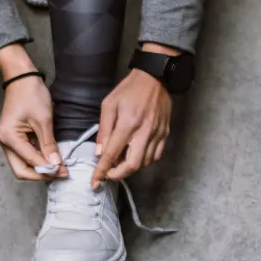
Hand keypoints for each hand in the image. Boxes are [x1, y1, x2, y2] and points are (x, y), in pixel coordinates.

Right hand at [0, 75, 68, 180]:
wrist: (22, 78)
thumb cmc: (31, 94)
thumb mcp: (43, 120)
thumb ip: (48, 144)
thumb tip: (55, 164)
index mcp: (9, 137)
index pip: (30, 161)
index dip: (47, 169)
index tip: (64, 171)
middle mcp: (4, 142)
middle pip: (21, 170)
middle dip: (40, 174)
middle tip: (60, 174)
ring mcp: (8, 141)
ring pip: (22, 164)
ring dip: (39, 168)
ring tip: (58, 168)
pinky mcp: (13, 138)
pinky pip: (24, 155)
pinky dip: (37, 159)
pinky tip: (50, 159)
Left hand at [92, 69, 171, 187]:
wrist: (155, 77)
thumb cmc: (129, 89)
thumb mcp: (109, 104)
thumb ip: (104, 129)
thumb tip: (99, 152)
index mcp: (128, 124)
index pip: (112, 154)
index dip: (102, 171)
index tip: (95, 182)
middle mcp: (144, 132)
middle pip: (132, 165)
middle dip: (118, 175)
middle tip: (109, 173)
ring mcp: (157, 134)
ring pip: (145, 163)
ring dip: (131, 168)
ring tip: (121, 161)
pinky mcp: (165, 133)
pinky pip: (156, 156)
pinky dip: (145, 161)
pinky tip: (136, 154)